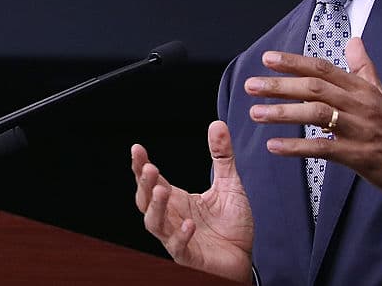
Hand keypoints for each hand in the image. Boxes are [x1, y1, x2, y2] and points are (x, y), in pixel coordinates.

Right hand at [131, 120, 254, 282]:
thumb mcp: (229, 184)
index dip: (141, 165)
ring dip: (155, 206)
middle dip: (143, 183)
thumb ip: (222, 156)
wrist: (244, 258)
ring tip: (161, 190)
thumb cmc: (232, 225)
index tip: (137, 148)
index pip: (151, 180)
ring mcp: (177, 238)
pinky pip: (178, 247)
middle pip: (145, 200)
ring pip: (154, 223)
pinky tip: (188, 224)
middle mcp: (171, 217)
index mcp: (176, 199)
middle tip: (147, 167)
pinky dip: (180, 236)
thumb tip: (218, 124)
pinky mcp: (189, 257)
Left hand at [244, 37, 381, 208]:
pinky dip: (297, 146)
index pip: (323, 68)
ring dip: (283, 113)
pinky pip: (323, 148)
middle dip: (280, 85)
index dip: (294, 62)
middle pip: (315, 88)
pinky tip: (274, 145)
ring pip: (317, 115)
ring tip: (256, 113)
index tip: (267, 59)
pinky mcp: (359, 155)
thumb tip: (354, 40)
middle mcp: (360, 104)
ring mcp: (360, 129)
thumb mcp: (380, 94)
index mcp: (362, 87)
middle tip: (251, 85)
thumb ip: (363, 67)